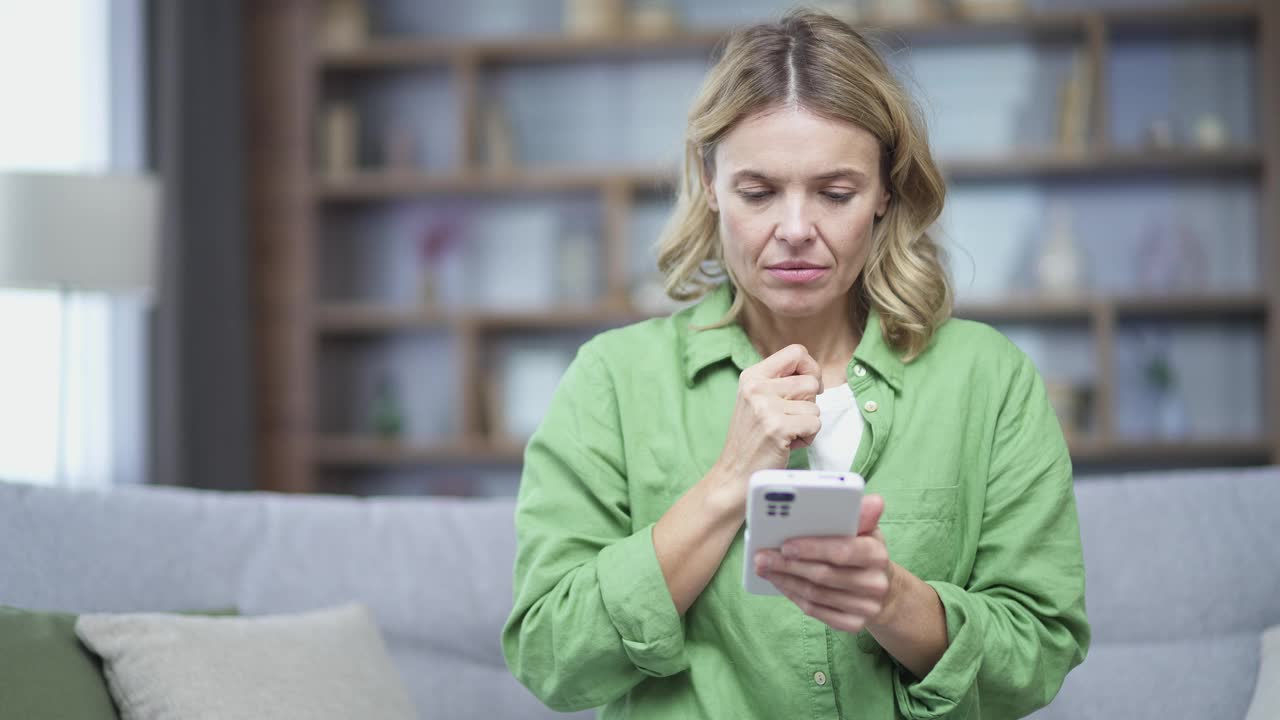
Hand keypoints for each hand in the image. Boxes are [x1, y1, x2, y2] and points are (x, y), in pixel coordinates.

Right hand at [708, 344, 822, 510]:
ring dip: (807, 424)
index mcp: (752, 376)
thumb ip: (780, 382)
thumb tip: (815, 374)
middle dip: (809, 404)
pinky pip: (815, 424)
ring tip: (785, 434)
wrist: (734, 473)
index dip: (811, 369)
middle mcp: (756, 387)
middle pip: (811, 381)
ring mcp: (766, 407)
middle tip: (789, 420)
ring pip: (815, 406)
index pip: (796, 352)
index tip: (807, 388)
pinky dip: (807, 437)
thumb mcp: (757, 400)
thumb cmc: (753, 438)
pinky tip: (787, 444)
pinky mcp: (777, 427)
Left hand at [753, 494, 895, 632]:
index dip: (812, 548)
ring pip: (816, 595)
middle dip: (788, 565)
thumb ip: (861, 515)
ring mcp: (865, 607)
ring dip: (785, 580)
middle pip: (823, 575)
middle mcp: (874, 583)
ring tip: (764, 568)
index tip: (785, 545)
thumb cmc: (864, 552)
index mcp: (877, 554)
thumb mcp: (866, 530)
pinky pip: (816, 611)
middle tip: (762, 556)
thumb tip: (873, 500)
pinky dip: (793, 596)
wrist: (883, 590)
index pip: (843, 551)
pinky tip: (779, 583)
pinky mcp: (853, 624)